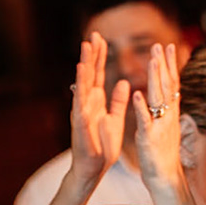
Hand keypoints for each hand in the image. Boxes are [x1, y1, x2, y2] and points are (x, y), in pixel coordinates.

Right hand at [69, 32, 128, 186]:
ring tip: (85, 52)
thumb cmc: (101, 145)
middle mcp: (86, 103)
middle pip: (89, 75)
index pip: (97, 74)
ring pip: (82, 87)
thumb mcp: (115, 119)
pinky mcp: (81, 125)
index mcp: (96, 102)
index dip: (99, 57)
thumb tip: (124, 81)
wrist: (92, 168)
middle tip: (93, 36)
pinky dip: (81, 93)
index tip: (101, 38)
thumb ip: (119, 100)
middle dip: (91, 56)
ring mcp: (81, 113)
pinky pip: (81, 106)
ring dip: (84, 69)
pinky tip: (81, 82)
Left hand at [131, 42, 185, 191]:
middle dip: (164, 65)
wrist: (166, 178)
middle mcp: (167, 116)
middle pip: (167, 86)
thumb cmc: (163, 152)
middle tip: (161, 45)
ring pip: (158, 98)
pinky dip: (142, 107)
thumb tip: (170, 93)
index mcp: (169, 113)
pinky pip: (145, 120)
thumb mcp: (166, 126)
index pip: (171, 84)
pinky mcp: (149, 137)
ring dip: (155, 78)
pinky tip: (137, 94)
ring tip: (152, 60)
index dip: (170, 65)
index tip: (170, 46)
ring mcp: (159, 125)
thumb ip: (166, 109)